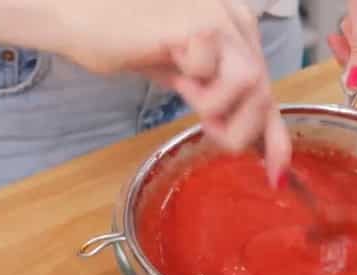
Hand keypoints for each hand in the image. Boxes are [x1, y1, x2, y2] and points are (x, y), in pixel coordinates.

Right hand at [0, 0, 290, 185]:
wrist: (80, 18)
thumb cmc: (126, 44)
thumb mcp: (185, 80)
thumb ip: (217, 102)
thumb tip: (245, 140)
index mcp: (237, 31)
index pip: (268, 90)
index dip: (276, 137)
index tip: (276, 175)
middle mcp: (236, 21)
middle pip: (266, 94)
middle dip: (240, 129)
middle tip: (205, 125)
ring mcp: (221, 19)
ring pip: (252, 86)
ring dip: (218, 108)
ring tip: (187, 94)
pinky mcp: (199, 24)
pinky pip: (216, 75)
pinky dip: (196, 85)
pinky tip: (171, 66)